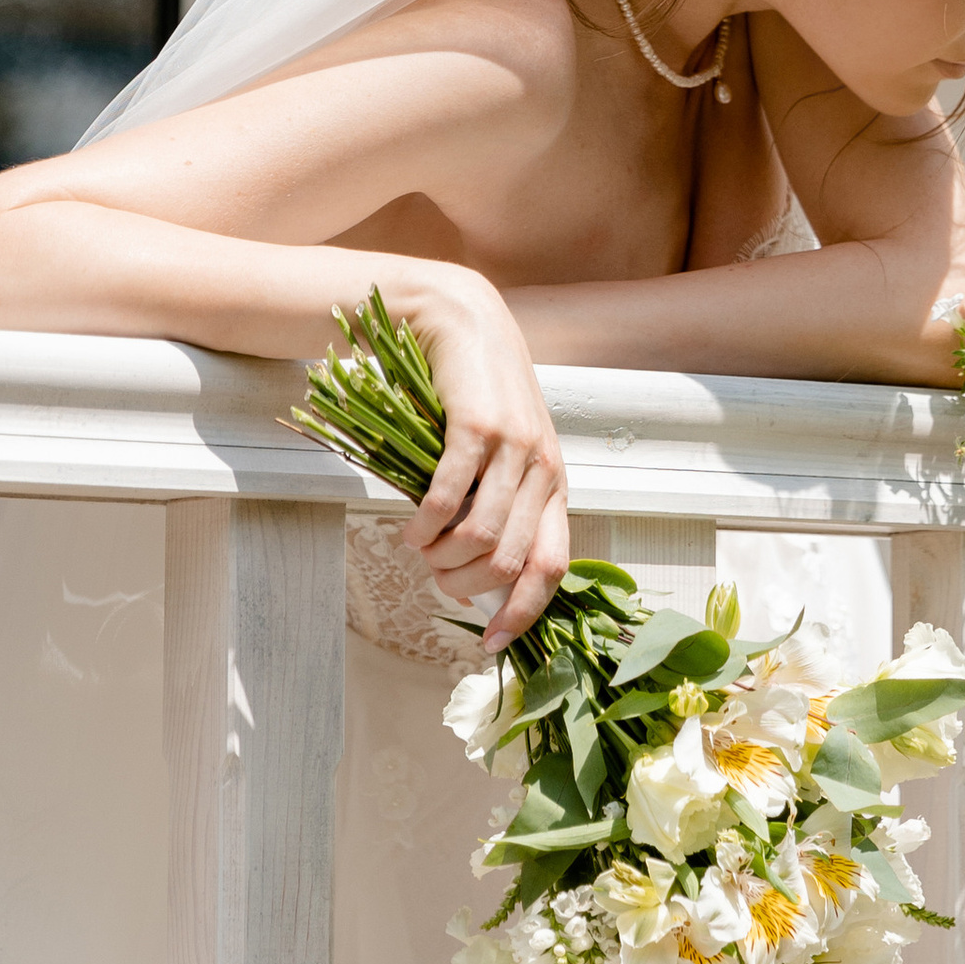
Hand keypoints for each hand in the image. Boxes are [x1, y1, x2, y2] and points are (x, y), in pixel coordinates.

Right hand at [399, 275, 568, 647]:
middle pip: (508, 562)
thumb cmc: (477, 398)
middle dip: (464, 585)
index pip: (553, 566)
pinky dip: (425, 525)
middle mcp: (545, 470)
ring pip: (480, 537)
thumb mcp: (501, 456)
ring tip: (417, 549)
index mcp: (555, 485)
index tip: (489, 642)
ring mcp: (515, 447)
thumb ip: (497, 507)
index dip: (524, 612)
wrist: (463, 321)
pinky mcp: (479, 427)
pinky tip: (409, 527)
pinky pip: (449, 497)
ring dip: (439, 557)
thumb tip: (474, 576)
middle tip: (434, 578)